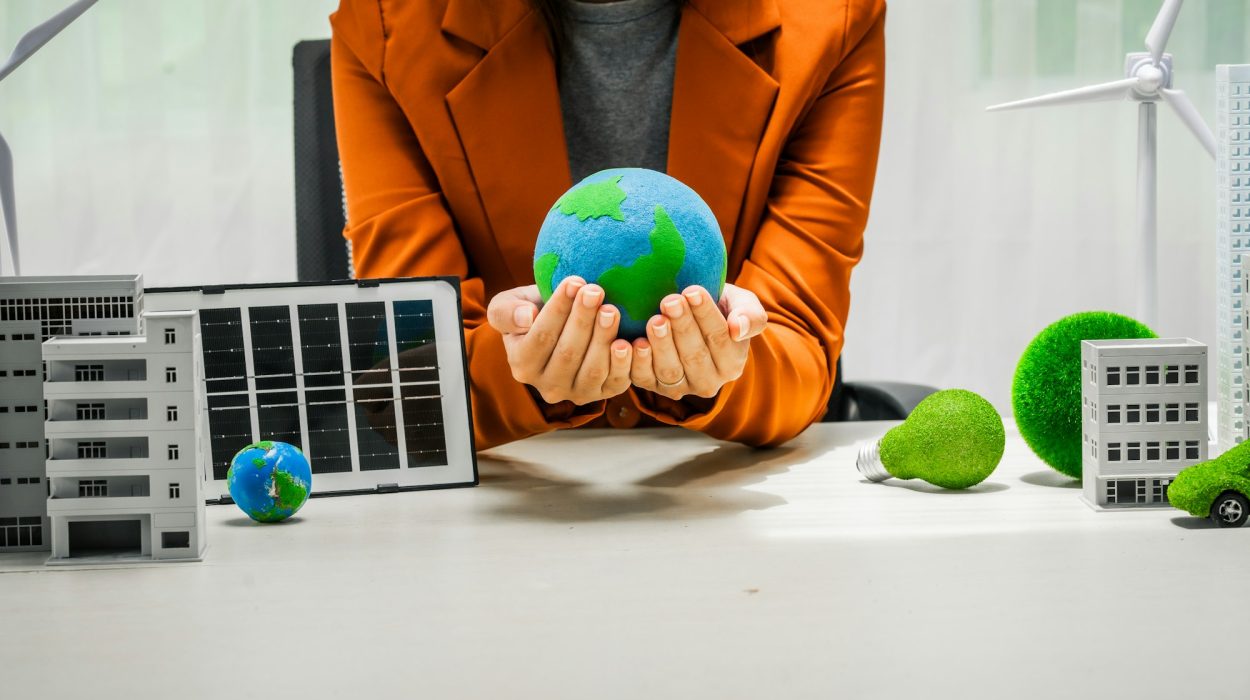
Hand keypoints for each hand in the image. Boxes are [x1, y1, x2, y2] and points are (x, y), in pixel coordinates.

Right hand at [487, 277, 632, 404]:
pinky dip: (623, 364)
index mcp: (522, 365)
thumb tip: (527, 317)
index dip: (558, 310)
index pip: (540, 337)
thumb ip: (506, 311)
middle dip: (583, 320)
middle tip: (595, 291)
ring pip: (592, 369)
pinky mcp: (603, 394)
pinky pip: (615, 382)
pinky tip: (628, 341)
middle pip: (567, 354)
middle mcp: (547, 387)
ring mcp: (577, 393)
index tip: (574, 282)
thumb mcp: (508, 305)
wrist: (562, 327)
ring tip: (611, 310)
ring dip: (603, 338)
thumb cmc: (534, 310)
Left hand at [630, 284, 766, 399]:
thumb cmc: (719, 307)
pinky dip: (639, 362)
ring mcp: (681, 387)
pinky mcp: (654, 387)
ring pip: (670, 369)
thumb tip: (738, 329)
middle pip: (695, 355)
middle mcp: (709, 382)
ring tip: (655, 319)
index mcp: (732, 363)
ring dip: (662, 344)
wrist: (689, 315)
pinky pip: (645, 379)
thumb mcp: (742, 304)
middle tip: (670, 301)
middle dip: (682, 327)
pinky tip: (636, 343)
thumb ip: (750, 315)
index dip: (706, 315)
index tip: (693, 291)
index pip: (720, 338)